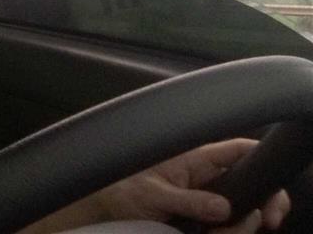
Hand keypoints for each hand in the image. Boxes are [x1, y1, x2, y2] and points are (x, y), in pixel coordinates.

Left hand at [97, 139, 290, 231]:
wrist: (104, 204)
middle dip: (262, 203)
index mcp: (195, 159)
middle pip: (249, 183)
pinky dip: (227, 232)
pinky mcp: (201, 216)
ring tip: (219, 233)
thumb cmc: (122, 188)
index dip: (260, 163)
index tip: (271, 194)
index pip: (238, 150)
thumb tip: (223, 208)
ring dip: (241, 225)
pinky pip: (225, 225)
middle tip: (264, 223)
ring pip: (241, 209)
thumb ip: (187, 199)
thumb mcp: (153, 194)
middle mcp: (204, 176)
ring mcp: (204, 196)